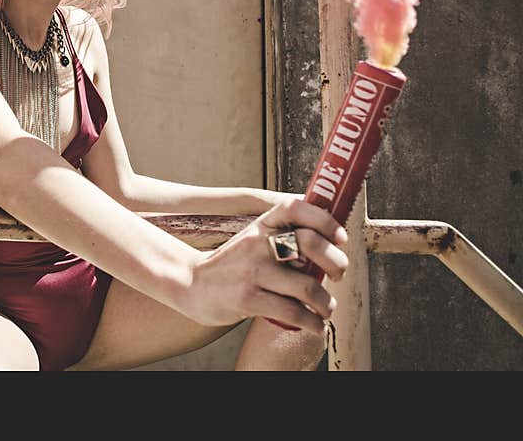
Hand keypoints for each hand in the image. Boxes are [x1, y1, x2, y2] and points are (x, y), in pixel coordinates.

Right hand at [183, 198, 348, 333]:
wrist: (191, 284)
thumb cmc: (232, 265)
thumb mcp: (252, 241)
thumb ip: (282, 238)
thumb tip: (326, 246)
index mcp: (260, 226)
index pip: (295, 208)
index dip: (324, 219)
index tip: (340, 237)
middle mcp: (257, 244)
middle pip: (310, 243)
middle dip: (336, 263)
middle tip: (339, 275)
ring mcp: (253, 272)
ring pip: (307, 286)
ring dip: (326, 303)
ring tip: (326, 308)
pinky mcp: (248, 299)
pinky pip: (292, 312)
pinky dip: (311, 322)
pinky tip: (314, 325)